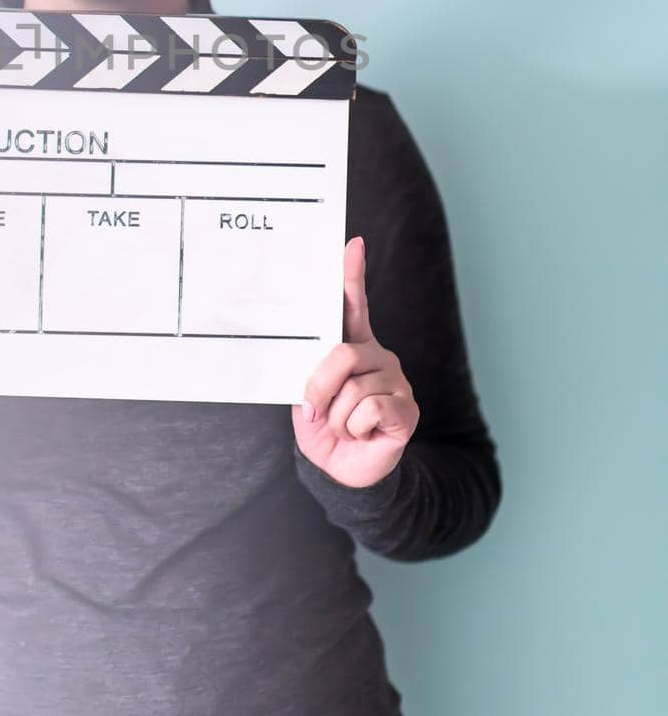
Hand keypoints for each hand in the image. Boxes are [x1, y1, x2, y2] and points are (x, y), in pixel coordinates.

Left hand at [291, 236, 418, 487]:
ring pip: (354, 388)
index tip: (352, 243)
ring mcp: (397, 381)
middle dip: (320, 387)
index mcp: (354, 347)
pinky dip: (355, 428)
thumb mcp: (308, 398)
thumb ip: (311, 374)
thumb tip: (313, 363)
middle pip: (343, 354)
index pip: (353, 305)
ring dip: (337, 417)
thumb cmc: (325, 429)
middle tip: (315, 410)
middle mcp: (379, 357)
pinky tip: (363, 434)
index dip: (352, 274)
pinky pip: (370, 409)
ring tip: (344, 427)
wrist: (342, 471)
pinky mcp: (407, 408)